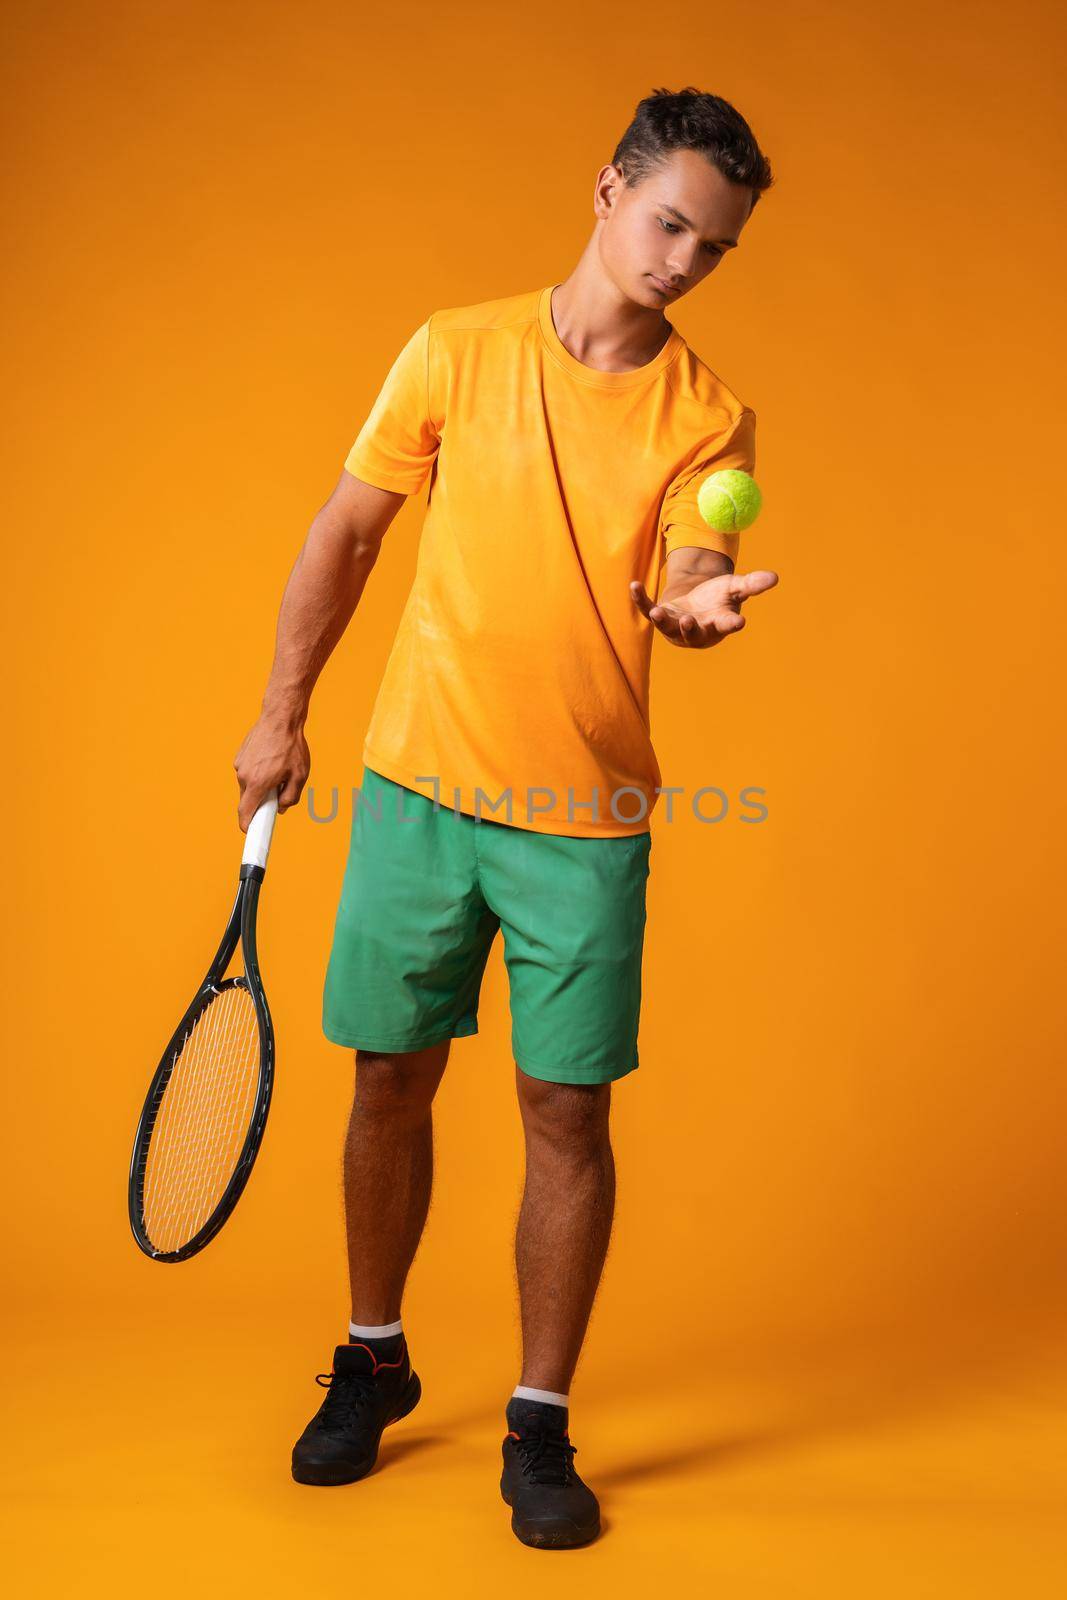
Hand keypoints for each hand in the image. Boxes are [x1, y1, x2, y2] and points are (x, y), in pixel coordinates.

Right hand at [233, 711, 310, 831]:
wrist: (280, 718)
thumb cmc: (291, 747)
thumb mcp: (299, 776)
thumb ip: (291, 797)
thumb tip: (281, 808)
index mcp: (257, 783)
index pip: (245, 812)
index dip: (247, 825)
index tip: (250, 833)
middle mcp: (244, 775)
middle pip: (247, 799)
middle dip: (259, 802)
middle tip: (276, 798)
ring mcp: (239, 764)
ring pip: (248, 785)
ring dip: (259, 786)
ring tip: (277, 773)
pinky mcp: (239, 756)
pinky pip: (247, 772)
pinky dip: (256, 773)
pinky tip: (270, 762)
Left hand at [629, 568, 778, 648]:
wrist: (696, 603)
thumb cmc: (718, 598)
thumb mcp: (735, 587)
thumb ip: (752, 584)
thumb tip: (775, 577)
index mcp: (719, 622)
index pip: (727, 625)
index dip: (732, 625)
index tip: (740, 623)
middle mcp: (698, 629)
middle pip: (695, 633)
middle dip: (691, 629)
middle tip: (688, 622)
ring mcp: (677, 626)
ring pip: (669, 628)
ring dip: (663, 621)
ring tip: (659, 612)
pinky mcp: (662, 617)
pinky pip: (648, 610)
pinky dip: (641, 600)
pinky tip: (634, 586)